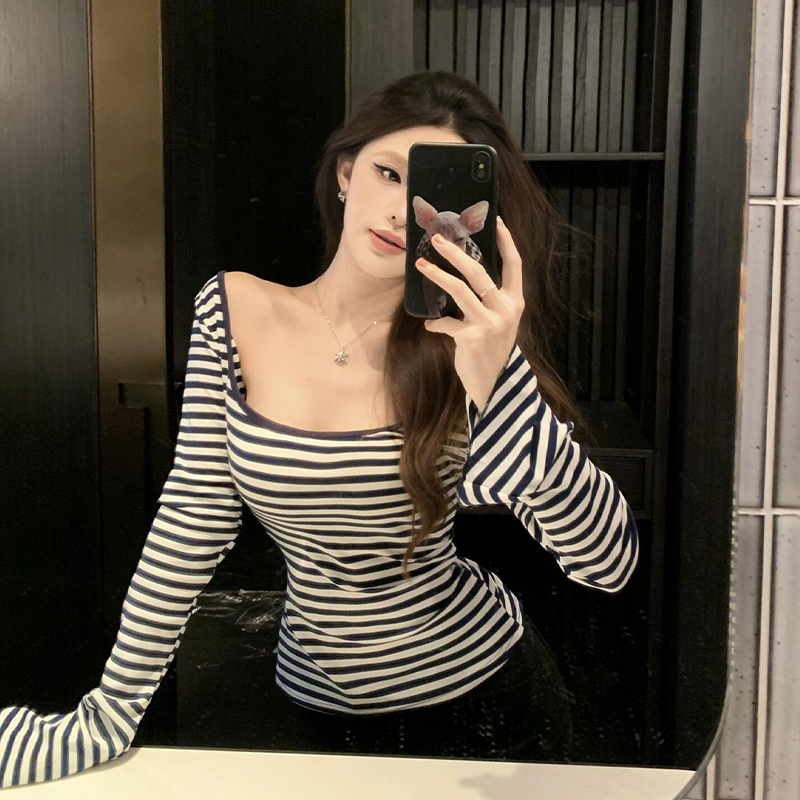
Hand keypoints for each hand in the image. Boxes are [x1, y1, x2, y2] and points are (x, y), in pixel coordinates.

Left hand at [417, 216, 524, 413]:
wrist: (495, 384)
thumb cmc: (493, 348)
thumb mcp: (498, 321)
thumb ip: (486, 300)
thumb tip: (460, 276)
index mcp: (515, 301)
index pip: (514, 264)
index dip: (506, 241)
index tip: (496, 220)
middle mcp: (506, 309)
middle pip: (479, 272)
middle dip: (456, 253)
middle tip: (439, 239)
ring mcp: (490, 323)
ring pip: (460, 290)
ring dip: (437, 276)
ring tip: (421, 264)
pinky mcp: (473, 338)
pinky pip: (446, 323)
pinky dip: (436, 323)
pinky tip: (430, 326)